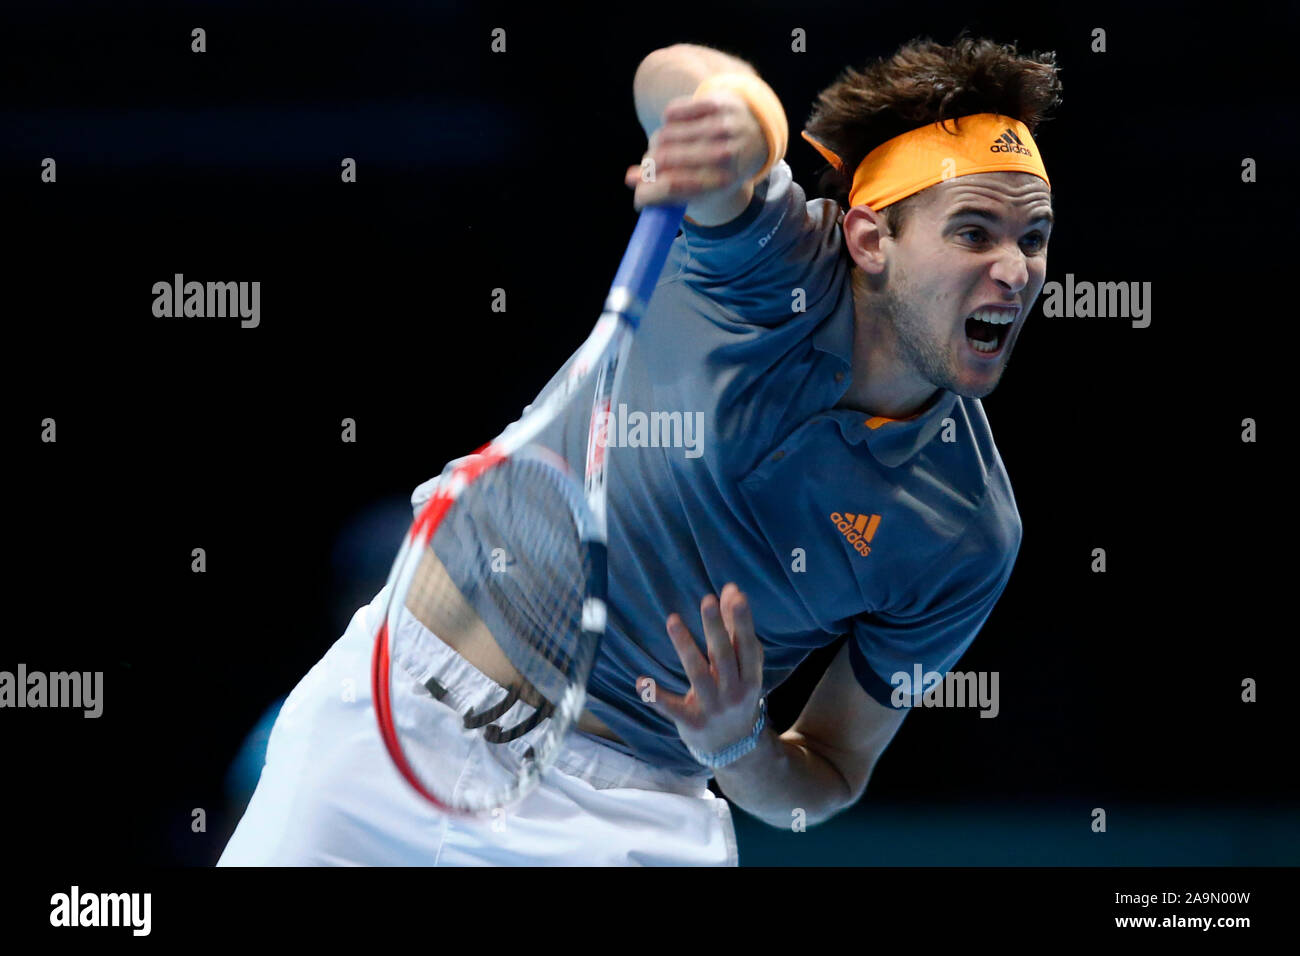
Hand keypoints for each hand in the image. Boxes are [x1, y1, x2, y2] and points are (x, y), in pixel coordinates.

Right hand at [623, 92, 766, 209]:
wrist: (754, 135)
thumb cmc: (717, 169)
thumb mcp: (699, 189)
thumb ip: (664, 190)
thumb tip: (630, 179)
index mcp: (721, 183)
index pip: (671, 186)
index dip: (647, 189)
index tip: (639, 188)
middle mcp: (725, 155)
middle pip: (663, 159)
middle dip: (648, 164)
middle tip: (648, 165)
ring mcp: (722, 127)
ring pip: (665, 135)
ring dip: (656, 144)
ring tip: (662, 148)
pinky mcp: (716, 104)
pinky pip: (672, 112)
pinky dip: (667, 122)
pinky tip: (675, 128)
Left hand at [636, 583, 764, 758]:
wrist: (734, 748)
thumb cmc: (736, 693)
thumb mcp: (742, 667)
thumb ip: (735, 630)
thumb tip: (731, 590)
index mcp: (750, 677)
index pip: (746, 645)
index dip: (741, 621)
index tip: (734, 595)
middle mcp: (734, 692)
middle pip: (724, 656)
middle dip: (716, 628)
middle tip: (707, 600)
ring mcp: (713, 709)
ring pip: (698, 674)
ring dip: (685, 647)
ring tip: (673, 620)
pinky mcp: (691, 722)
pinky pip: (672, 708)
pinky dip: (656, 696)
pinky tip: (641, 681)